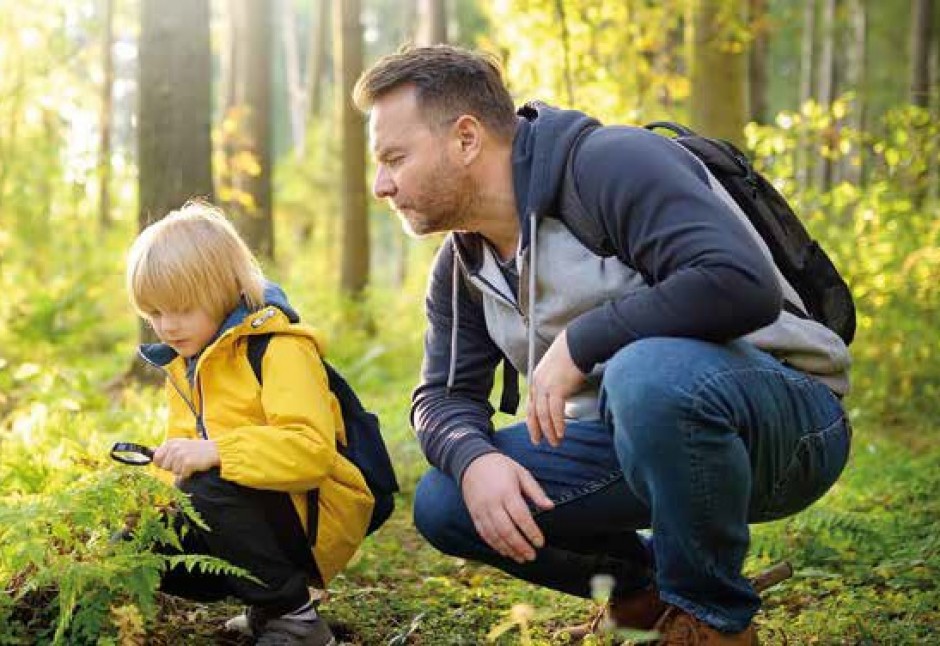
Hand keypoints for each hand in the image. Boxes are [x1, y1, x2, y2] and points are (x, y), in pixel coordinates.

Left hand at [153, 438, 219, 479]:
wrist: (214, 450)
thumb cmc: (196, 450)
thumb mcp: (180, 445)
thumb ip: (165, 449)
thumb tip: (149, 450)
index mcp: (170, 443)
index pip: (156, 458)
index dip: (163, 462)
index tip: (172, 460)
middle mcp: (174, 448)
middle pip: (164, 467)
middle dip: (172, 467)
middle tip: (184, 461)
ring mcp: (180, 456)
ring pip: (173, 472)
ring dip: (181, 471)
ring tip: (191, 462)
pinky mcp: (187, 463)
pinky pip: (182, 476)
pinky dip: (188, 475)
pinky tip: (194, 467)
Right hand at [461, 453, 553, 562]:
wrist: (471, 462)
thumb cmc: (500, 467)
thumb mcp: (521, 473)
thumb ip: (535, 491)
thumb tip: (550, 507)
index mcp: (507, 491)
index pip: (521, 516)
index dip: (531, 532)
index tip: (540, 543)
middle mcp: (493, 503)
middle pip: (507, 530)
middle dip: (520, 546)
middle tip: (532, 556)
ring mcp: (481, 510)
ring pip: (495, 535)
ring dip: (509, 549)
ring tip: (521, 558)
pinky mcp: (474, 514)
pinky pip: (484, 534)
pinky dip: (495, 545)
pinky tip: (505, 552)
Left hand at [526, 330, 584, 446]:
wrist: (578, 344)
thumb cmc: (572, 355)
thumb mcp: (557, 370)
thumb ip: (555, 385)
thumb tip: (560, 398)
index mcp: (536, 379)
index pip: (531, 404)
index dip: (532, 420)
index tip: (535, 431)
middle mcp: (537, 383)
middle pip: (533, 412)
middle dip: (536, 429)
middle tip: (539, 442)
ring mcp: (545, 386)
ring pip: (543, 414)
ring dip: (549, 430)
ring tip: (555, 442)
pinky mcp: (557, 388)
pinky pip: (555, 411)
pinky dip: (558, 424)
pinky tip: (560, 433)